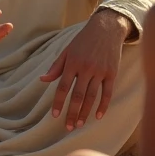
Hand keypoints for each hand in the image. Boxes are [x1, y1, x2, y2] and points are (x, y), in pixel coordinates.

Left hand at [41, 11, 131, 129]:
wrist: (107, 28)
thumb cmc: (83, 40)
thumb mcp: (67, 50)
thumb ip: (55, 67)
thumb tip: (42, 80)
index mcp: (72, 62)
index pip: (63, 86)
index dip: (59, 102)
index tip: (55, 116)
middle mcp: (86, 67)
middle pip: (78, 95)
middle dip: (72, 112)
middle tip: (68, 127)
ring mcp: (100, 71)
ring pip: (92, 96)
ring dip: (85, 112)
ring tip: (79, 124)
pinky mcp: (112, 73)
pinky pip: (107, 92)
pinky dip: (103, 105)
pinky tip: (98, 116)